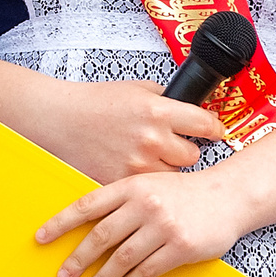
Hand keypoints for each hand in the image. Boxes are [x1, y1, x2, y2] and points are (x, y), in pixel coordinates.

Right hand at [22, 77, 225, 183]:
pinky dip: (145, 181)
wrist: (59, 120)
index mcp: (158, 111)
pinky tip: (134, 168)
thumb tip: (191, 105)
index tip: (215, 132)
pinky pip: (149, 188)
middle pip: (193, 156)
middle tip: (171, 146)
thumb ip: (165, 98)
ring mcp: (137, 163)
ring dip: (165, 168)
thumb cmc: (94, 102)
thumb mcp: (136, 89)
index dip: (214, 129)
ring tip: (148, 157)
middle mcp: (151, 138)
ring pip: (172, 176)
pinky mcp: (123, 182)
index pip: (206, 125)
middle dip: (184, 151)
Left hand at [35, 168, 250, 276]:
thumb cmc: (182, 192)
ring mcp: (163, 226)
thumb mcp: (148, 185)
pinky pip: (147, 270)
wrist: (228, 195)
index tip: (40, 239)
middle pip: (100, 236)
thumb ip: (120, 200)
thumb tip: (85, 225)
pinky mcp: (181, 247)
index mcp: (131, 186)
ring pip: (121, 258)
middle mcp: (145, 204)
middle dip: (77, 259)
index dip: (60, 223)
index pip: (87, 206)